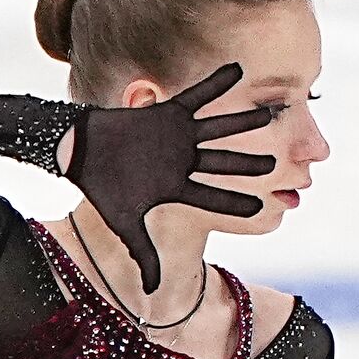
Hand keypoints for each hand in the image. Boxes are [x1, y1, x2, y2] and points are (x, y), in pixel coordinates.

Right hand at [62, 62, 275, 293]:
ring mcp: (179, 136)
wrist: (78, 150)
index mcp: (178, 187)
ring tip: (270, 114)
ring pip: (219, 129)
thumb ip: (144, 252)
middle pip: (225, 163)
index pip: (214, 198)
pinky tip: (238, 69)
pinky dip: (216, 83)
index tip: (264, 209)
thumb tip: (153, 289)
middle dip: (251, 165)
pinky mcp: (168, 112)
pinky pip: (197, 95)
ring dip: (244, 122)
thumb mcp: (125, 224)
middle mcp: (185, 161)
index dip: (237, 203)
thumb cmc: (101, 186)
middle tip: (279, 166)